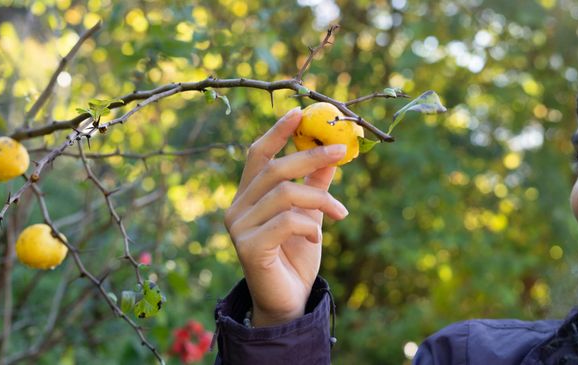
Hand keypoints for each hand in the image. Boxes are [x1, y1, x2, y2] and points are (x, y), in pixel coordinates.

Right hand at [224, 107, 348, 325]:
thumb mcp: (311, 215)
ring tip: (340, 213)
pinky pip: (286, 221)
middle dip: (310, 156)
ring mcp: (238, 227)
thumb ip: (316, 185)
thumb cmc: (296, 257)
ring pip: (284, 194)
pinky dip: (309, 224)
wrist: (289, 301)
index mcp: (248, 196)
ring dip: (320, 198)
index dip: (277, 132)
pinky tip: (318, 235)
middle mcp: (237, 207)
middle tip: (340, 151)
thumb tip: (332, 152)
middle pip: (274, 169)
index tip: (301, 112)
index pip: (257, 155)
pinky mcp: (247, 247)